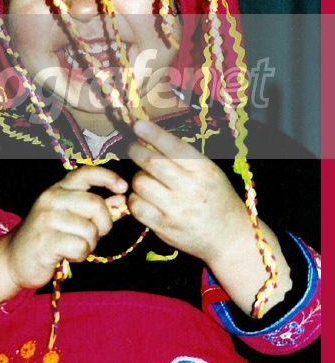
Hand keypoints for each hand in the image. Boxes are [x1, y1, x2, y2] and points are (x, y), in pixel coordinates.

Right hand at [0, 166, 127, 314]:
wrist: (13, 260)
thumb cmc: (47, 237)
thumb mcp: (69, 216)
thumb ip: (95, 208)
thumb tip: (121, 199)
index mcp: (58, 189)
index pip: (85, 173)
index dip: (108, 177)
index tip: (123, 188)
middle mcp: (51, 199)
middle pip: (96, 204)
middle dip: (103, 224)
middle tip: (94, 235)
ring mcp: (46, 219)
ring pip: (90, 230)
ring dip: (89, 244)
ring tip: (75, 246)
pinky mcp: (45, 241)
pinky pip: (80, 247)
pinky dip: (80, 255)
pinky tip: (67, 255)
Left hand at [127, 119, 248, 264]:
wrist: (229, 237)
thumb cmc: (217, 197)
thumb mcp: (209, 172)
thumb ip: (184, 157)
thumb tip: (150, 137)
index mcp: (204, 170)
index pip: (173, 146)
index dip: (152, 133)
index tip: (138, 124)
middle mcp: (189, 188)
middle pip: (150, 162)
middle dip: (135, 150)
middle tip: (133, 147)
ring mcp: (175, 209)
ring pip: (140, 183)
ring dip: (137, 176)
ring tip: (145, 177)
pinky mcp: (163, 227)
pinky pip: (136, 206)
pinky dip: (135, 198)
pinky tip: (143, 197)